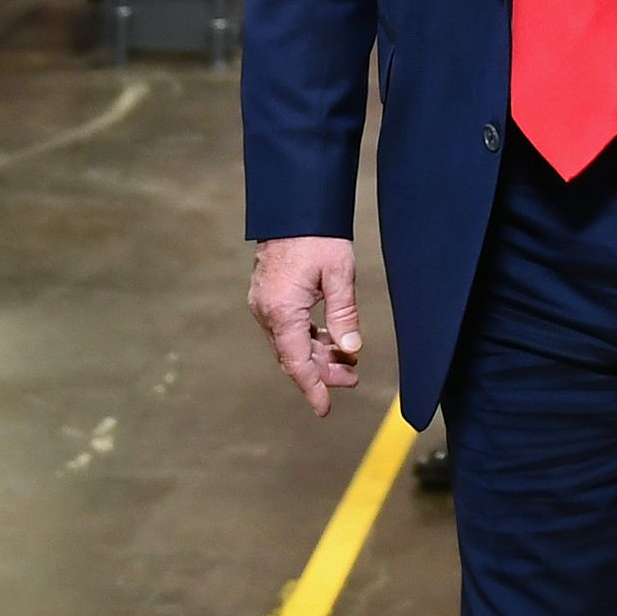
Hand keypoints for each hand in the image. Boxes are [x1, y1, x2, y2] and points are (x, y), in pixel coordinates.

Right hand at [249, 235, 364, 415]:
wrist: (293, 206)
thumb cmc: (317, 235)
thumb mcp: (339, 275)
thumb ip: (344, 315)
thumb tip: (351, 349)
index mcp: (282, 310)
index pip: (297, 362)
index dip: (313, 388)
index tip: (324, 409)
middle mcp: (266, 311)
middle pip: (293, 356)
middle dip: (322, 371)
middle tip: (352, 378)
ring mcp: (264, 304)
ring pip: (291, 343)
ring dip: (318, 354)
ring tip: (348, 360)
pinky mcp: (268, 296)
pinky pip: (287, 328)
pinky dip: (308, 338)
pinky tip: (330, 339)